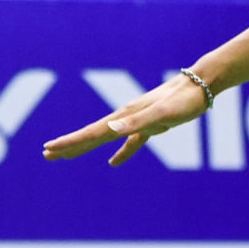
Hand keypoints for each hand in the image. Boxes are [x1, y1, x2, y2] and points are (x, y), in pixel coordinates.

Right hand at [41, 74, 208, 165]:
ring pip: (106, 138)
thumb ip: (137, 123)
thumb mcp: (162, 115)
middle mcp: (126, 117)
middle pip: (92, 135)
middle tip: (47, 155)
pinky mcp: (151, 125)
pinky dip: (121, 153)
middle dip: (70, 145)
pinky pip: (130, 142)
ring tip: (68, 156)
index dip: (69, 143)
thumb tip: (109, 129)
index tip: (48, 149)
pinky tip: (114, 163)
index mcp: (124, 116)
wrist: (201, 84)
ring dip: (86, 147)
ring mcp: (137, 121)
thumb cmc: (184, 101)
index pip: (91, 133)